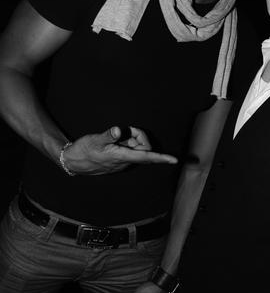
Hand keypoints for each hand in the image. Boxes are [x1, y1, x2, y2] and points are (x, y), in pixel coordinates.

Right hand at [62, 126, 177, 174]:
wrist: (73, 162)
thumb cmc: (84, 150)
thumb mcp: (95, 140)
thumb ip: (109, 135)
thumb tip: (118, 130)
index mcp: (122, 157)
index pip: (146, 157)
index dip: (161, 157)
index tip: (174, 159)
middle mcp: (125, 162)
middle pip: (144, 149)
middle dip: (139, 137)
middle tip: (124, 130)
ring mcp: (123, 162)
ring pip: (137, 149)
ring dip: (131, 140)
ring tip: (116, 135)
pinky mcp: (120, 161)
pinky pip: (130, 151)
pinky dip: (127, 143)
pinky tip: (116, 140)